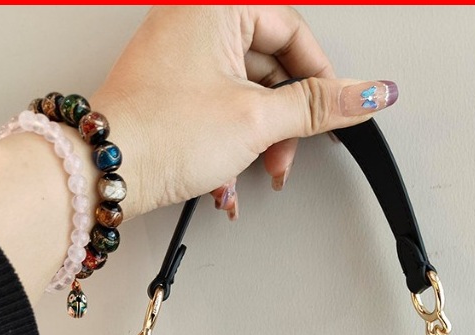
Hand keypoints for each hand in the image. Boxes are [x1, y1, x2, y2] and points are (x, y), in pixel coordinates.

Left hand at [90, 6, 398, 220]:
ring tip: (254, 171)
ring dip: (258, 142)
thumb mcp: (257, 120)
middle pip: (270, 66)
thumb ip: (318, 107)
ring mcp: (179, 55)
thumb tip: (369, 94)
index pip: (294, 32)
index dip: (320, 80)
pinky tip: (226, 177)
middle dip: (283, 123)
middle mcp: (195, 20)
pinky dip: (230, 145)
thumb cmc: (160, 134)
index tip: (333, 113)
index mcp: (217, 5)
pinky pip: (218, 107)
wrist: (105, 173)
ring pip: (245, 94)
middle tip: (284, 154)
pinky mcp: (169, 89)